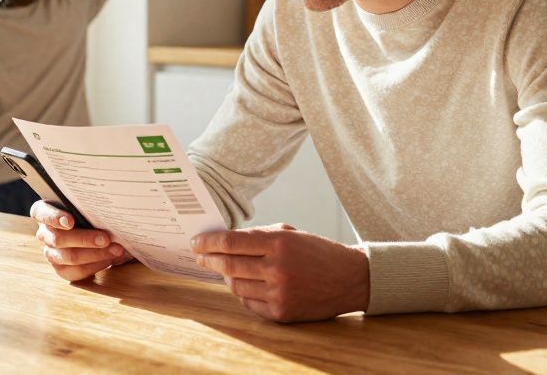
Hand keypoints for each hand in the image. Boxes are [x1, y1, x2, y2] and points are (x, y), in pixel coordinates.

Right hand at [31, 200, 132, 280]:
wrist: (89, 229)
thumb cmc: (85, 212)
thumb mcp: (82, 205)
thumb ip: (87, 206)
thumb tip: (107, 212)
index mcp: (43, 212)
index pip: (42, 213)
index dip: (55, 218)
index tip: (70, 221)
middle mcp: (44, 233)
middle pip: (59, 239)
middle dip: (85, 239)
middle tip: (106, 238)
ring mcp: (50, 253)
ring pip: (69, 257)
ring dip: (95, 254)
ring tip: (115, 250)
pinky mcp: (60, 269)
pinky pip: (76, 271)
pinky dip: (95, 266)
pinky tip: (109, 259)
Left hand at [191, 223, 369, 321]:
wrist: (350, 278)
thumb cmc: (317, 251)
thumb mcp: (289, 233)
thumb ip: (257, 236)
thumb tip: (223, 241)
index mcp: (279, 243)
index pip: (231, 242)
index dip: (208, 242)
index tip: (196, 242)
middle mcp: (277, 269)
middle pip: (228, 265)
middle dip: (209, 260)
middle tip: (201, 256)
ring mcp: (279, 293)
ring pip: (236, 286)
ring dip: (227, 277)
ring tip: (227, 269)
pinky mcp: (281, 313)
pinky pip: (249, 303)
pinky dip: (243, 293)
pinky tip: (247, 284)